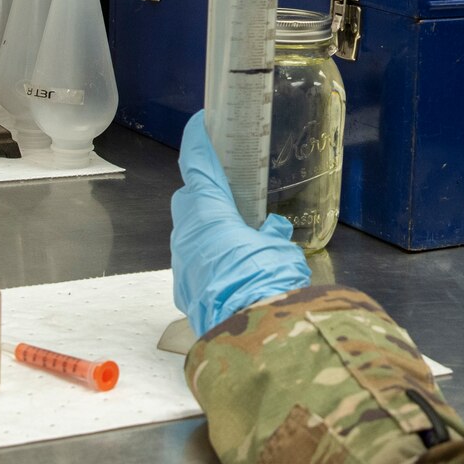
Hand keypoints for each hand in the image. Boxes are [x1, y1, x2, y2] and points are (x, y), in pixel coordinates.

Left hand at [172, 111, 312, 337]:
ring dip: (208, 225)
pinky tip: (232, 262)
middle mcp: (187, 231)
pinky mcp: (184, 287)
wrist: (249, 337)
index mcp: (208, 210)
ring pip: (189, 230)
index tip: (202, 125)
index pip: (197, 163)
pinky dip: (209, 253)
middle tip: (230, 186)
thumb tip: (272, 229)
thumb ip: (273, 234)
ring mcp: (181, 261)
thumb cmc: (266, 283)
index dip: (198, 141)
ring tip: (237, 229)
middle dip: (205, 188)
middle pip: (189, 197)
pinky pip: (193, 259)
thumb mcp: (281, 249)